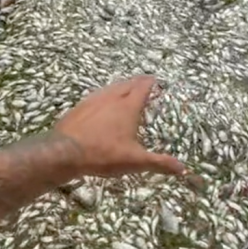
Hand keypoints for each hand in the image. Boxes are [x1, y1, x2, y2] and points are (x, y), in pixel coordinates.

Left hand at [54, 75, 185, 177]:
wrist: (64, 152)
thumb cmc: (104, 154)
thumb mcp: (136, 161)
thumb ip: (160, 163)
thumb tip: (183, 169)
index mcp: (128, 108)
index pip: (142, 88)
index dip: (150, 83)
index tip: (156, 80)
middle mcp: (111, 99)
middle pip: (127, 84)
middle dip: (137, 82)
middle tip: (144, 81)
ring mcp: (93, 101)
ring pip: (110, 88)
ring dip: (120, 86)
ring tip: (125, 88)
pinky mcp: (79, 108)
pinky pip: (96, 96)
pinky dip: (104, 95)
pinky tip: (102, 102)